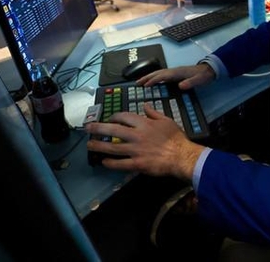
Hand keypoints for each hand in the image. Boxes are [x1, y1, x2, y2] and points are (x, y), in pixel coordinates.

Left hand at [85, 105, 203, 179]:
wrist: (181, 156)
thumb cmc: (176, 138)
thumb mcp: (166, 120)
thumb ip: (153, 113)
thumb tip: (144, 106)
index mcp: (143, 123)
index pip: (124, 117)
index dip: (114, 117)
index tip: (109, 118)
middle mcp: (136, 135)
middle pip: (113, 130)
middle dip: (98, 128)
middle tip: (88, 128)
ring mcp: (135, 150)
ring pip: (113, 147)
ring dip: (99, 146)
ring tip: (89, 145)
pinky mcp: (137, 164)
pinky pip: (120, 163)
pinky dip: (111, 163)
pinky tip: (104, 162)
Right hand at [138, 64, 215, 90]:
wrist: (209, 69)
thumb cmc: (204, 75)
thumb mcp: (199, 80)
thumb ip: (190, 83)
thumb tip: (180, 86)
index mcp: (177, 72)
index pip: (162, 76)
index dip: (154, 80)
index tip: (145, 85)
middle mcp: (174, 71)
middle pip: (158, 73)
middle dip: (147, 77)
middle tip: (137, 83)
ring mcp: (174, 72)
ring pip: (159, 73)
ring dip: (149, 77)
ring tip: (141, 82)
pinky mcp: (176, 74)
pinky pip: (162, 76)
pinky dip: (155, 78)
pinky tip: (153, 82)